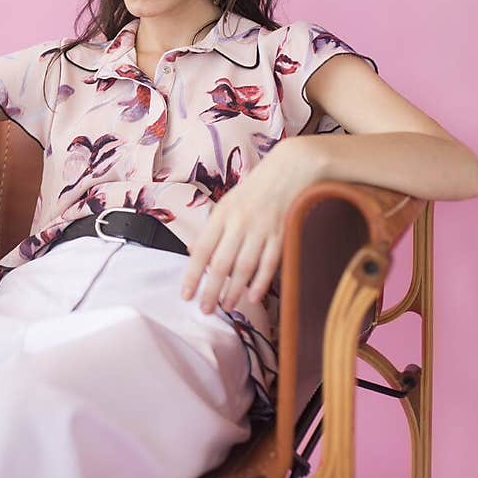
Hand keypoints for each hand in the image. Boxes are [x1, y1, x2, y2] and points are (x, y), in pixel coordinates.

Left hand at [181, 137, 320, 313]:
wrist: (291, 167)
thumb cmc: (256, 188)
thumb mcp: (228, 202)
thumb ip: (213, 228)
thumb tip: (194, 251)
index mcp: (223, 214)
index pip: (202, 250)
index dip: (193, 275)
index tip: (186, 295)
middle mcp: (240, 222)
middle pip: (221, 264)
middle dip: (211, 290)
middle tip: (206, 309)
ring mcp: (262, 229)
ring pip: (245, 267)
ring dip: (234, 290)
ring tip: (227, 306)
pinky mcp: (282, 234)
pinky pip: (270, 263)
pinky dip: (261, 282)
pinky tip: (253, 296)